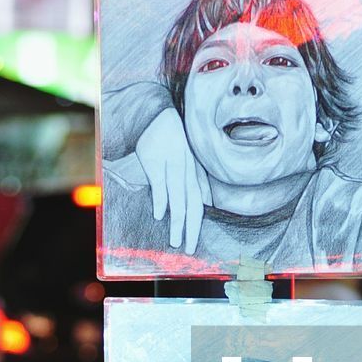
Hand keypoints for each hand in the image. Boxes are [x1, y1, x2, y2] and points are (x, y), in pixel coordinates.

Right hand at [134, 107, 207, 254]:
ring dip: (177, 221)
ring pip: (178, 198)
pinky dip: (161, 199)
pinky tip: (160, 215)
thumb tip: (207, 201)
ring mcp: (171, 166)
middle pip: (192, 204)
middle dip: (192, 229)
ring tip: (176, 240)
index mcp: (194, 171)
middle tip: (189, 249)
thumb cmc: (172, 137)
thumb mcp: (188, 158)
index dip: (198, 223)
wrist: (155, 113)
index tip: (194, 242)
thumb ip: (196, 179)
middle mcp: (186, 171)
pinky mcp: (155, 161)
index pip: (199, 203)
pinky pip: (160, 183)